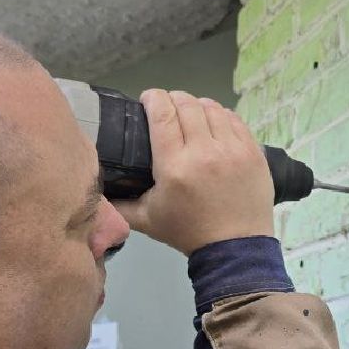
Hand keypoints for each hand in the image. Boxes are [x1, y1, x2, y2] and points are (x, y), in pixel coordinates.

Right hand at [113, 89, 274, 255]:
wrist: (235, 249)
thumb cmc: (188, 233)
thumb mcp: (146, 221)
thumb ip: (118, 205)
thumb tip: (95, 190)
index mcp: (175, 166)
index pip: (162, 114)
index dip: (153, 98)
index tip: (147, 100)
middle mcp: (204, 152)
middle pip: (186, 105)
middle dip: (173, 99)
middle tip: (167, 108)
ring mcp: (232, 150)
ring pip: (212, 108)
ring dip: (197, 105)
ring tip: (191, 113)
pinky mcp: (253, 152)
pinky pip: (235, 119)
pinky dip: (221, 115)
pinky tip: (214, 122)